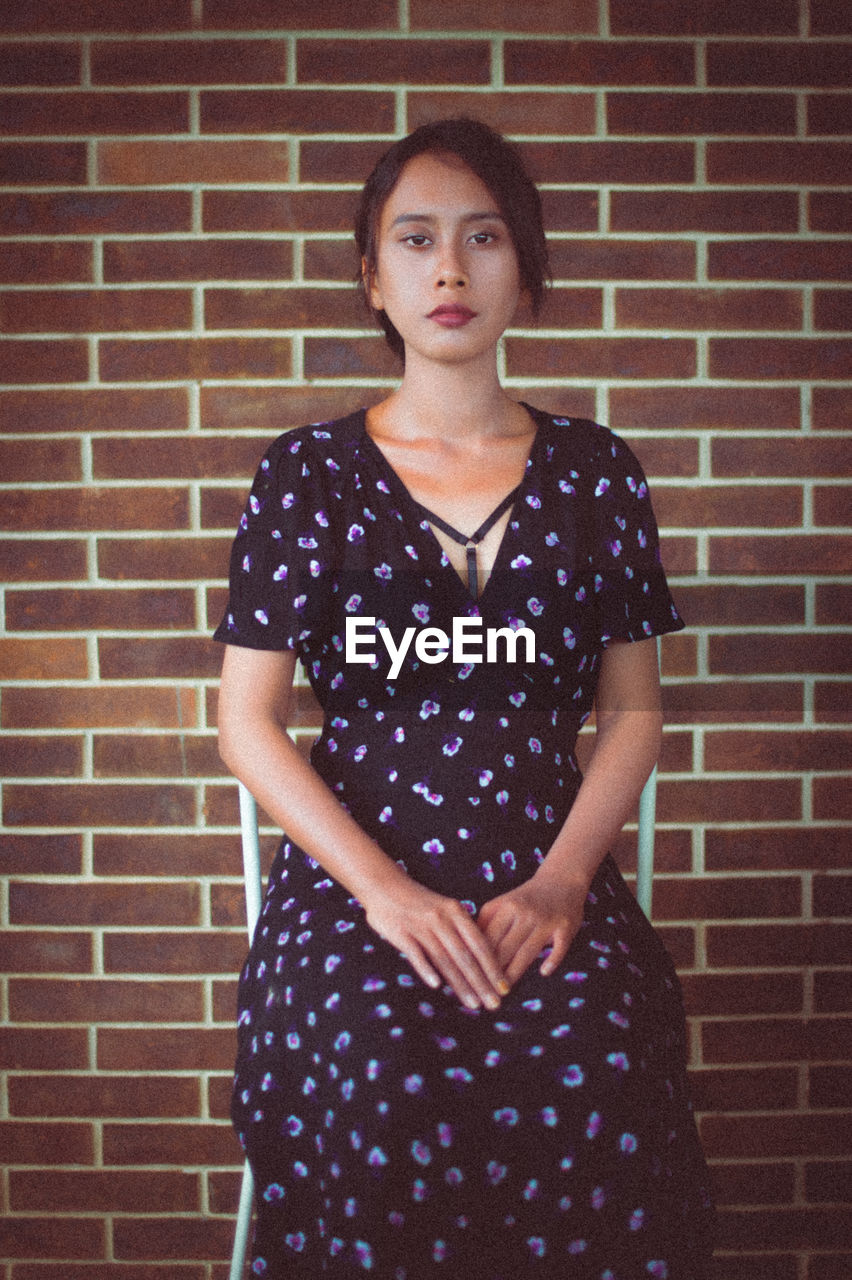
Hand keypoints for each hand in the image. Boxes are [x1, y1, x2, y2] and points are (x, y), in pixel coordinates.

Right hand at [364, 879, 507, 1010]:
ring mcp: (421, 926)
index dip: (493, 968)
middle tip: (494, 1004)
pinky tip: (436, 986)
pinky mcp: (401, 932)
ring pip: (444, 959)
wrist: (384, 885)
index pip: (480, 944)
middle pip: (465, 956)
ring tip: (473, 1004)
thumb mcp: (445, 909)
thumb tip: (481, 961)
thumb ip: (461, 931)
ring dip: (460, 984)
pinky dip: (426, 969)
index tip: (505, 988)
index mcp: (456, 912)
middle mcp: (442, 919)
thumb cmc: (419, 902)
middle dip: (481, 982)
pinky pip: (416, 954)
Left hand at [477, 873, 587, 989]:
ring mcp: (546, 921)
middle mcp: (525, 913)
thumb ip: (486, 921)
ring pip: (527, 952)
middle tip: (484, 993)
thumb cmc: (526, 898)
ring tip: (504, 991)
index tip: (469, 979)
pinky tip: (543, 972)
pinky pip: (559, 948)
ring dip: (515, 973)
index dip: (477, 961)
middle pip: (505, 948)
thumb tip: (466, 946)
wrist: (561, 880)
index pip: (488, 938)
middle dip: (493, 973)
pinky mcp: (565, 927)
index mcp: (506, 906)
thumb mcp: (503, 902)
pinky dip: (552, 960)